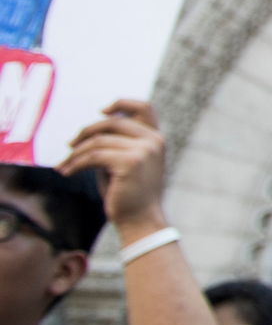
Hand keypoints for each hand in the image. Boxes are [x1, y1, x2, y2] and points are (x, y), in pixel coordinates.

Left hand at [62, 100, 168, 233]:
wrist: (140, 220)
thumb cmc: (129, 193)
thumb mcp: (128, 162)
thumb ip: (118, 144)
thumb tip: (90, 131)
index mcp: (156, 139)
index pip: (144, 107)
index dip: (121, 103)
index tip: (102, 111)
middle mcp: (154, 141)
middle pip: (112, 122)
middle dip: (86, 132)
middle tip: (69, 146)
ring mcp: (144, 151)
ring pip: (98, 141)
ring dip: (75, 153)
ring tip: (63, 165)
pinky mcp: (130, 163)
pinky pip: (93, 156)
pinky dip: (75, 164)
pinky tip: (66, 172)